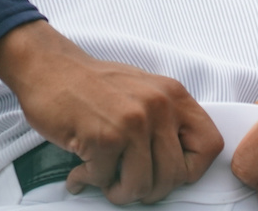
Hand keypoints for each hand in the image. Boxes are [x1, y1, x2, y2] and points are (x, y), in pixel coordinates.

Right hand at [0, 20, 222, 203]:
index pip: (210, 145)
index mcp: (173, 95)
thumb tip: (177, 166)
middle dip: (148, 189)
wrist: (47, 65)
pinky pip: (105, 181)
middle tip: (126, 181)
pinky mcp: (104, 137)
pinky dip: (89, 181)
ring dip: (119, 191)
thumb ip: (165, 122)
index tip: (168, 172)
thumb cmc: (90, 83)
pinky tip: (81, 169)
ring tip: (104, 177)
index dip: (190, 169)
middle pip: (175, 176)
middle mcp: (158, 106)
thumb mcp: (142, 91)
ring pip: (143, 185)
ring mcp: (132, 121)